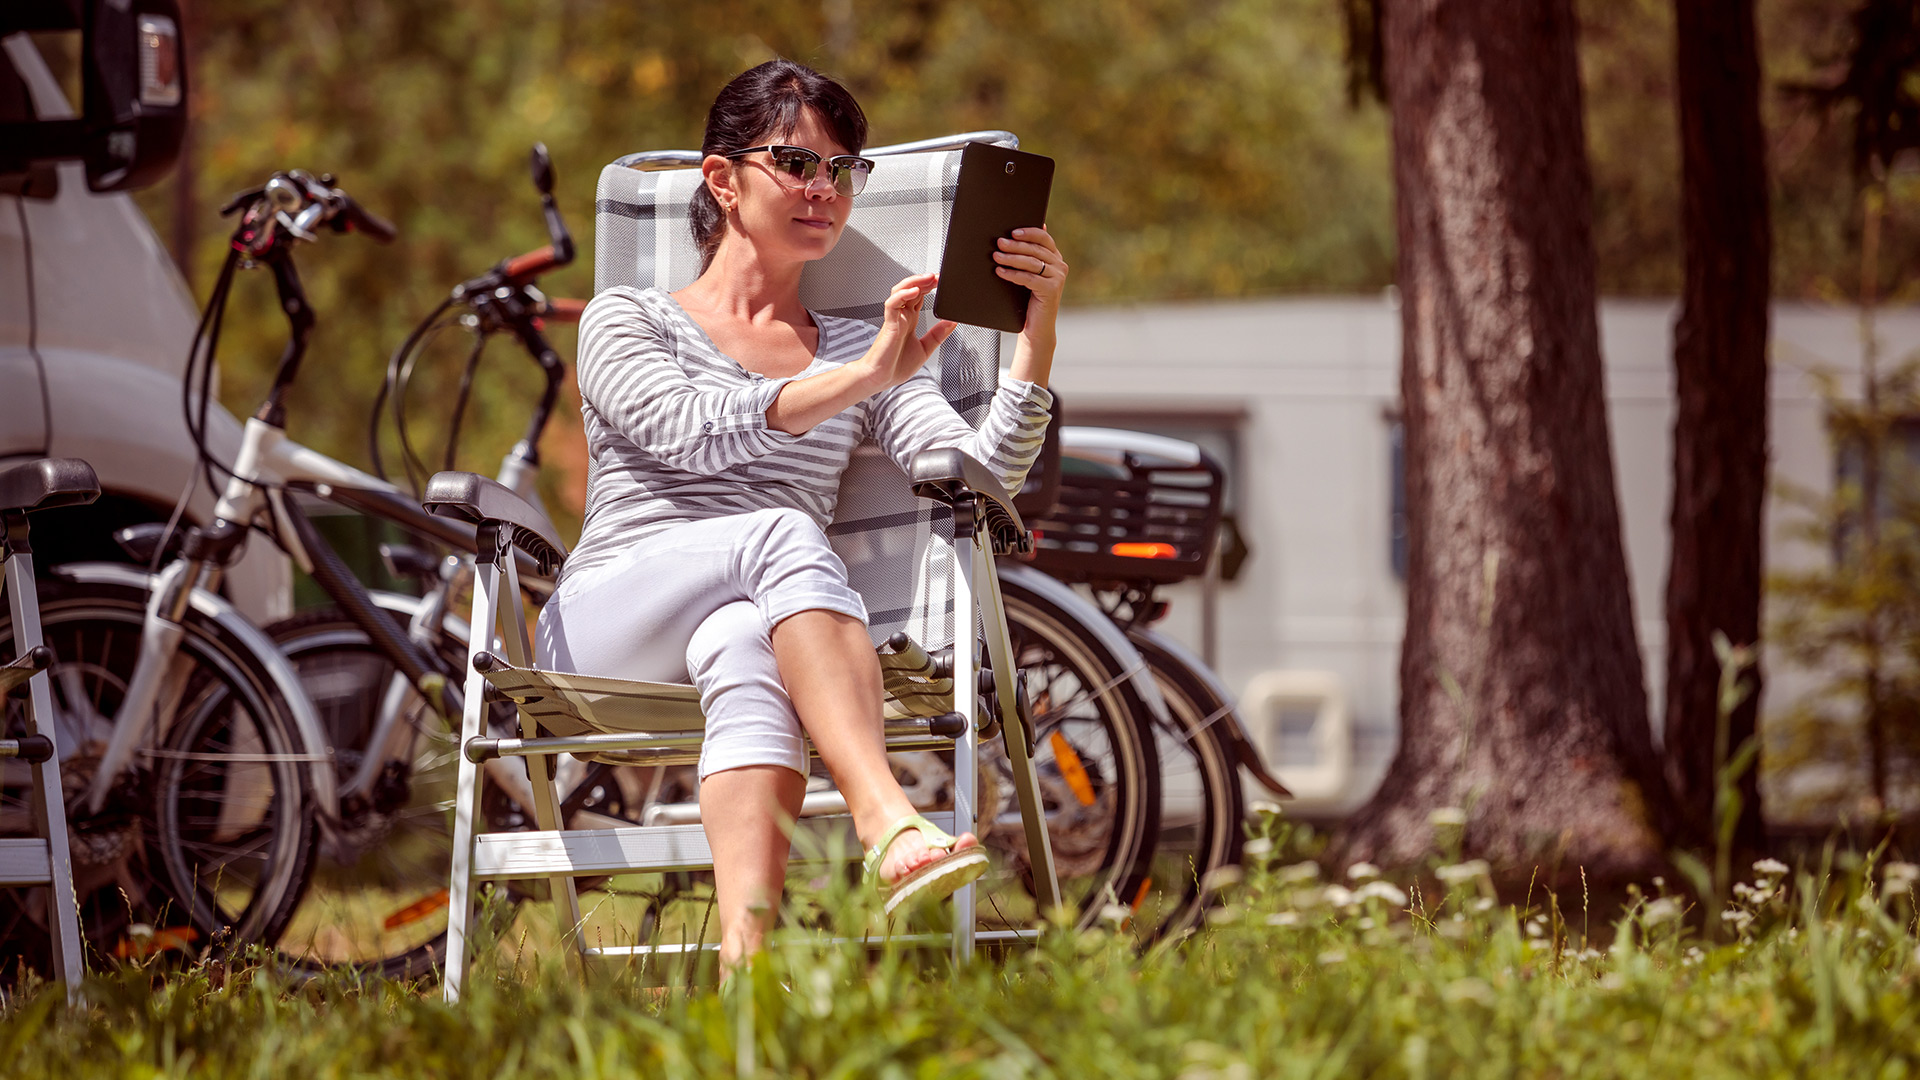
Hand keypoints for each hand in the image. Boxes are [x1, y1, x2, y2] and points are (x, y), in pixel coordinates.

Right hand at [858, 272, 957, 390]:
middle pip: (912, 289)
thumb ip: (938, 334)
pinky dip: (903, 295)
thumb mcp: (926, 348)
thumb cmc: (897, 366)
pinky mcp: (889, 324)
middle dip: (925, 280)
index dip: (930, 286)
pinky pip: (893, 304)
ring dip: (914, 282)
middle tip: (938, 276)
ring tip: (928, 278)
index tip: (942, 281)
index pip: (920, 296)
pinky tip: (914, 291)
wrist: (881, 378)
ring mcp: (895, 318)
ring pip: (901, 291)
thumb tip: (951, 322)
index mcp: (910, 320)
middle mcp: (902, 316)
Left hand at [995, 226, 1067, 338]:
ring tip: (996, 256)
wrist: (1036, 327)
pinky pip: (1028, 278)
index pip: (1044, 238)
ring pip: (1031, 263)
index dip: (1028, 233)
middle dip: (1015, 245)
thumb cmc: (1028, 300)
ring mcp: (1058, 278)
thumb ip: (1027, 257)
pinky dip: (1013, 274)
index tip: (1013, 232)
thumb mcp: (1028, 275)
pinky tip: (1000, 272)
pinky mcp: (1052, 290)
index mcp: (1055, 258)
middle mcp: (1060, 266)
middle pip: (1035, 250)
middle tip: (999, 243)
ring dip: (1011, 258)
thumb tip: (1011, 238)